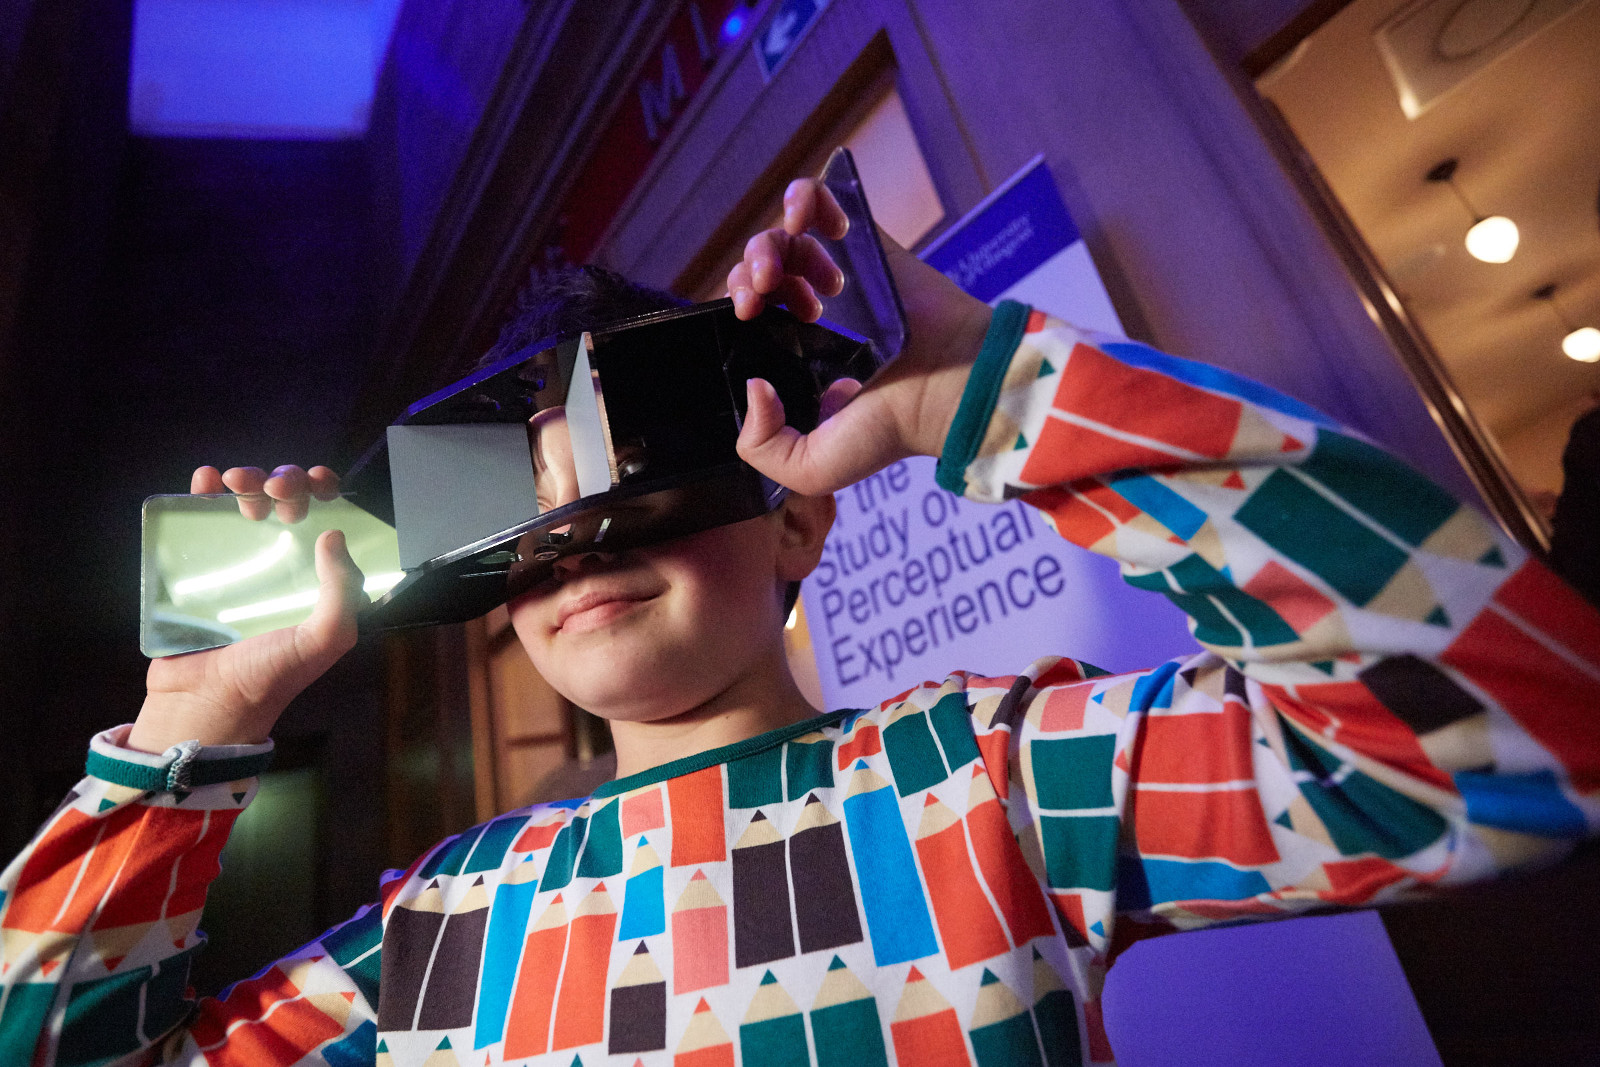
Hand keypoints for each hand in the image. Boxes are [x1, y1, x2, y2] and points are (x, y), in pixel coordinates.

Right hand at [127, 464, 361, 752]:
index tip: (317, 484)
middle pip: (288, 502)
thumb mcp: (324, 639)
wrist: (206, 700)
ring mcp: (239, 560)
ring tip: (237, 483)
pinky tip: (206, 481)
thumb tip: (334, 534)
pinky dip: (203, 492)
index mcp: (317, 575)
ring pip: (248, 501)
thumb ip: (342, 592)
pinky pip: (202, 519)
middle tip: (275, 489)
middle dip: (286, 481)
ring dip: (248, 479)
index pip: (329, 519)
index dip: (327, 492)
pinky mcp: (198, 565)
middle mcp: (282, 562)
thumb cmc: (270, 676)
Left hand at [727, 178, 991, 495]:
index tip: (749, 312)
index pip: (753, 315)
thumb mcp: (810, 467)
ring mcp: (847, 278)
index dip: (741, 303)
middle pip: (762, 272)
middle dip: (748, 272)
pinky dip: (808, 197)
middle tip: (760, 289)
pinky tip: (808, 218)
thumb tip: (754, 385)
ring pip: (787, 237)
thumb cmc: (890, 432)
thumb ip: (761, 447)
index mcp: (800, 358)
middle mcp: (819, 314)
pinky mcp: (871, 248)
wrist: (948, 393)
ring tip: (780, 266)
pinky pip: (828, 202)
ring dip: (770, 242)